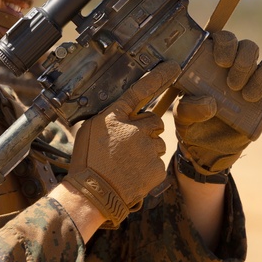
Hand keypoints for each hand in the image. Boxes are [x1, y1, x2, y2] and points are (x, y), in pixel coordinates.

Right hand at [64, 62, 179, 226]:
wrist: (92, 194)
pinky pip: (158, 162)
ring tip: (129, 163)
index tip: (173, 67)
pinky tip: (134, 174)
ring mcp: (146, 149)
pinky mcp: (155, 168)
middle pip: (156, 120)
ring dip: (149, 150)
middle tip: (132, 144)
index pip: (140, 91)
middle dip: (148, 130)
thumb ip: (111, 117)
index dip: (158, 77)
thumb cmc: (88, 162)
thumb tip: (127, 113)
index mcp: (115, 117)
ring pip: (159, 143)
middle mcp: (133, 129)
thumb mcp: (90, 130)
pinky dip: (149, 168)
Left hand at [175, 31, 261, 175]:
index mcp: (216, 60)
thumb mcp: (183, 115)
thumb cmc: (192, 122)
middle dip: (244, 63)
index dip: (226, 44)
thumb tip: (209, 103)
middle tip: (232, 85)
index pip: (226, 39)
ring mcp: (258, 84)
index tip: (220, 62)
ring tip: (247, 97)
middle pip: (251, 47)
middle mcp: (240, 67)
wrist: (206, 149)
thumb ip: (190, 108)